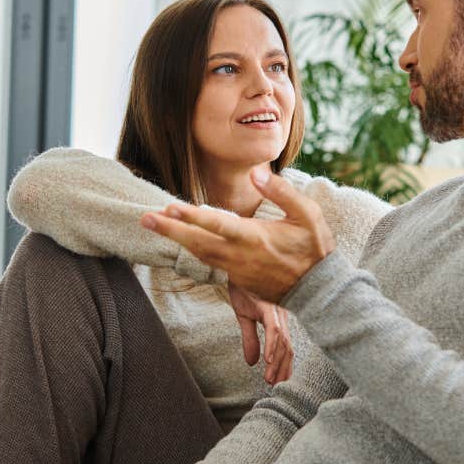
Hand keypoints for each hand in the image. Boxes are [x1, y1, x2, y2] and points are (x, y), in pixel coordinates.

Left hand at [140, 169, 335, 301]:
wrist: (319, 290)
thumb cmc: (314, 248)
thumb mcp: (307, 215)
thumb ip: (282, 192)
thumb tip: (256, 173)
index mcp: (256, 237)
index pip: (217, 224)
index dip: (192, 216)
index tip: (170, 207)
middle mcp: (240, 255)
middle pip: (197, 243)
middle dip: (169, 231)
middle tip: (144, 218)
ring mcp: (237, 270)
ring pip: (199, 254)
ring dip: (176, 240)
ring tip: (155, 225)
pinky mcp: (237, 279)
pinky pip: (209, 262)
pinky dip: (191, 250)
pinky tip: (180, 240)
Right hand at [228, 283, 292, 384]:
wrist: (235, 268)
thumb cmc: (242, 289)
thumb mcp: (244, 318)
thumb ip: (250, 340)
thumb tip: (251, 362)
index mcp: (278, 319)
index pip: (286, 347)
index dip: (285, 366)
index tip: (279, 382)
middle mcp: (281, 316)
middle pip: (288, 348)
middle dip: (283, 369)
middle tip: (276, 386)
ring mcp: (276, 310)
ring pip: (282, 342)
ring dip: (277, 362)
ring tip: (270, 379)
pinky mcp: (267, 306)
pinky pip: (273, 328)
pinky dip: (272, 345)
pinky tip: (268, 359)